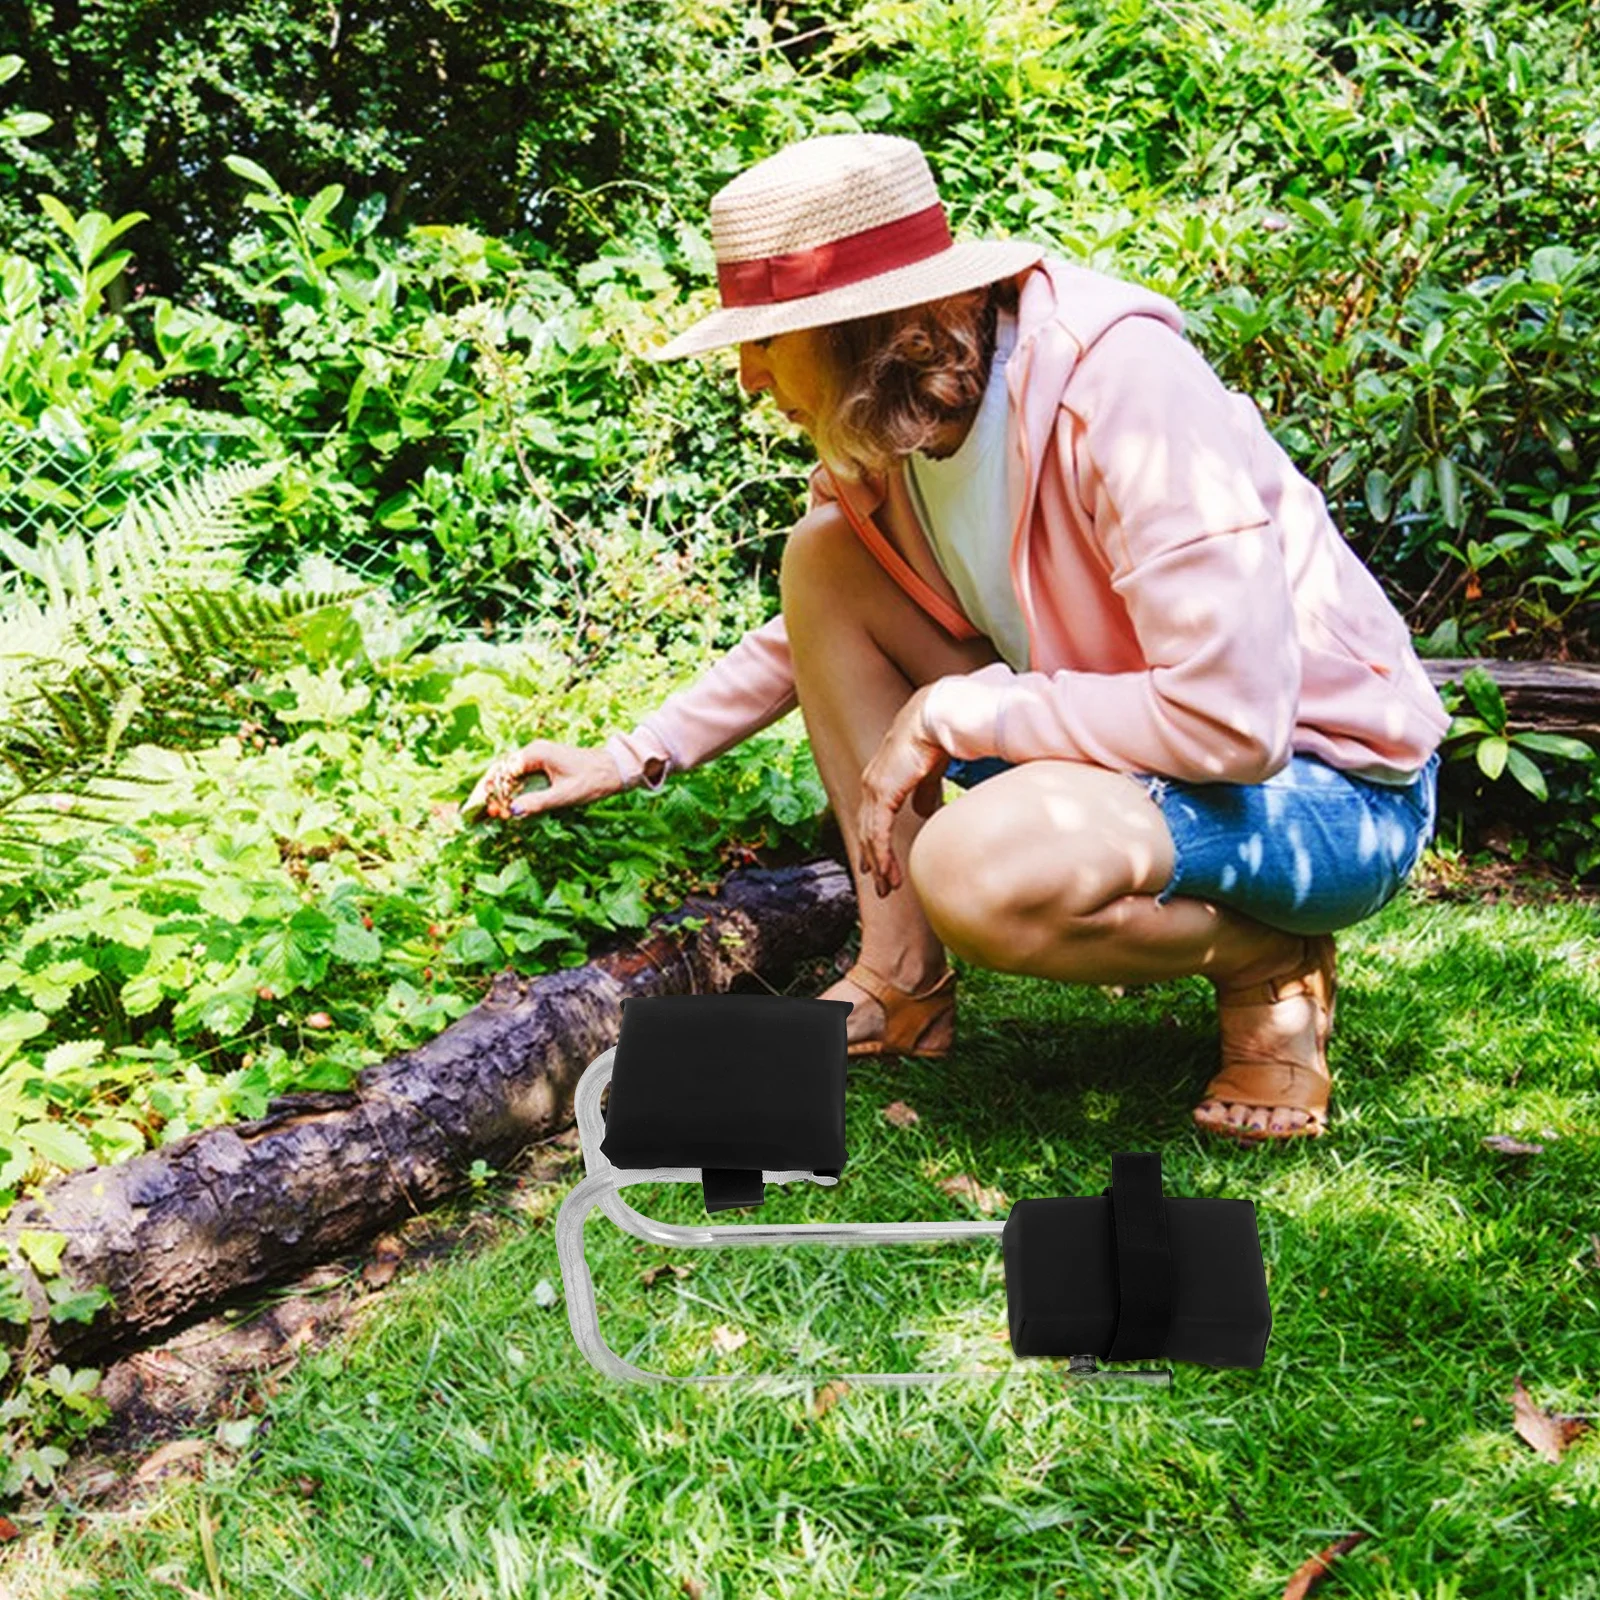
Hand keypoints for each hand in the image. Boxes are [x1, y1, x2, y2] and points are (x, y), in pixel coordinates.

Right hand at [463, 740, 624, 820]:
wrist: (615, 770)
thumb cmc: (594, 780)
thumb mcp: (565, 795)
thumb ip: (538, 803)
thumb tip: (513, 811)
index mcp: (536, 754)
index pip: (502, 770)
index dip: (489, 790)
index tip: (480, 807)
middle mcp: (533, 753)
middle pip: (502, 773)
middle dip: (488, 793)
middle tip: (476, 814)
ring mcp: (538, 759)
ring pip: (510, 777)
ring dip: (499, 795)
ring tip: (486, 814)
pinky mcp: (544, 767)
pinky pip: (521, 780)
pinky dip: (511, 793)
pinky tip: (505, 807)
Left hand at [856, 685, 947, 898]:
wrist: (934, 719)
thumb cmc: (935, 739)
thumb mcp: (928, 773)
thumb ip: (923, 793)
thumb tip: (924, 812)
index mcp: (881, 779)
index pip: (872, 818)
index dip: (872, 843)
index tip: (876, 865)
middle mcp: (871, 785)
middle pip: (866, 832)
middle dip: (873, 861)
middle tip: (881, 886)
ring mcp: (873, 789)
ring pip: (869, 837)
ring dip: (879, 865)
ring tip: (887, 887)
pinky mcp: (882, 793)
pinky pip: (877, 833)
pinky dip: (881, 855)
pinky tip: (888, 872)